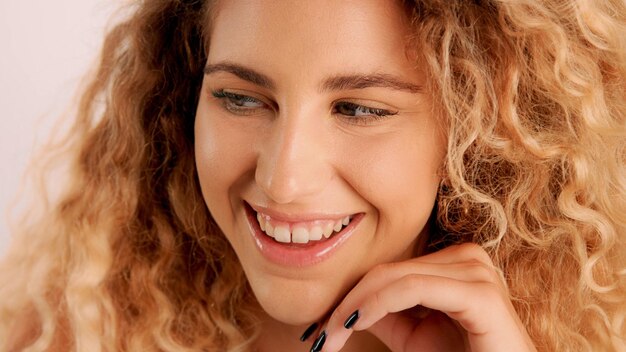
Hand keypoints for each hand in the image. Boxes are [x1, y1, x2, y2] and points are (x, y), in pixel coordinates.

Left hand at [308, 243, 536, 351]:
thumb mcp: (415, 337)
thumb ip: (386, 315)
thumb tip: (345, 306)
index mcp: (454, 263)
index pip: (389, 270)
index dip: (350, 296)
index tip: (320, 329)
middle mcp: (467, 258)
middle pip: (387, 272)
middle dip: (346, 305)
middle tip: (319, 338)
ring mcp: (477, 270)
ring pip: (395, 278)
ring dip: (355, 307)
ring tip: (331, 337)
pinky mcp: (480, 294)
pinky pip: (413, 289)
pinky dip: (377, 305)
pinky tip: (356, 323)